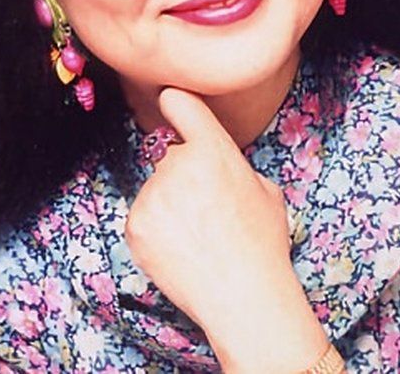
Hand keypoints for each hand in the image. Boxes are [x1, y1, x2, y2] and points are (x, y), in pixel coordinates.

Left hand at [125, 88, 328, 371]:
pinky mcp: (134, 224)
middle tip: (205, 210)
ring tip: (196, 236)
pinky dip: (154, 230)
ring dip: (168, 205)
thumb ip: (231, 164)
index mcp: (213, 149)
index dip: (175, 102)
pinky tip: (179, 249)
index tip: (170, 104)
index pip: (179, 101)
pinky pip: (141, 216)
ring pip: (156, 188)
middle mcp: (177, 164)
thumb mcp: (265, 190)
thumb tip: (215, 161)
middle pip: (170, 156)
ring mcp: (152, 194)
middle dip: (182, 175)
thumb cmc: (262, 244)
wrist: (244, 298)